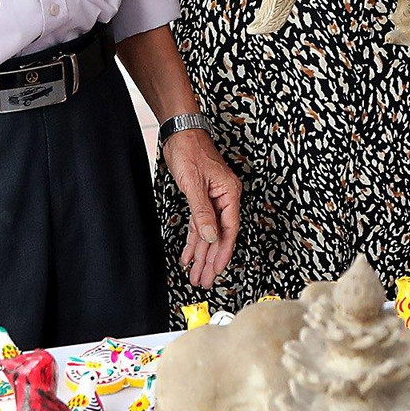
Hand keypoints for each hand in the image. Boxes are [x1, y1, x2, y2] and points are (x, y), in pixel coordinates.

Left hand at [162, 127, 240, 288]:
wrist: (180, 131)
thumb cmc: (190, 150)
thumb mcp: (194, 184)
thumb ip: (202, 212)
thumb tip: (210, 237)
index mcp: (229, 193)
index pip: (229, 229)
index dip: (223, 251)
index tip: (217, 269)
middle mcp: (224, 197)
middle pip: (219, 234)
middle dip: (210, 259)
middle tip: (204, 279)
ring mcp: (213, 198)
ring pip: (208, 232)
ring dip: (201, 253)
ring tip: (196, 273)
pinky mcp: (201, 197)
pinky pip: (199, 224)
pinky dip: (193, 239)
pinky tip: (189, 254)